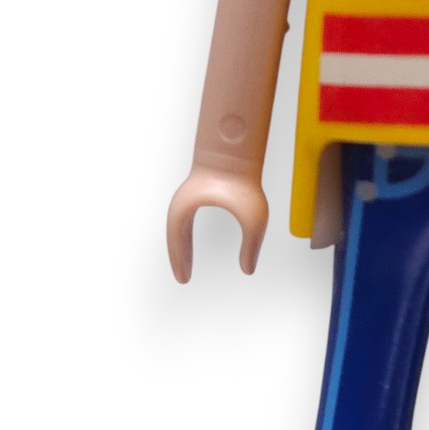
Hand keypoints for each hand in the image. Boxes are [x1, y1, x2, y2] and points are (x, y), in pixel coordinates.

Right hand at [167, 162, 268, 280]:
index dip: (180, 261)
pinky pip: (185, 220)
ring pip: (177, 228)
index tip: (184, 280)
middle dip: (178, 258)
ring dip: (181, 247)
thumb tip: (248, 270)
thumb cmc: (243, 180)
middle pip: (174, 237)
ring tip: (186, 265)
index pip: (178, 241)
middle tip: (183, 278)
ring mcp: (188, 196)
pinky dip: (185, 235)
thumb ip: (252, 245)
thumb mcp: (253, 218)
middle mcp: (183, 203)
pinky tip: (190, 243)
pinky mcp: (196, 192)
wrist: (237, 149)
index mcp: (187, 209)